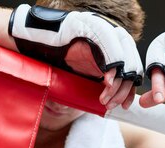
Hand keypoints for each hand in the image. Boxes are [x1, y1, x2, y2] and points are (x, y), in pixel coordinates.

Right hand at [9, 4, 143, 108]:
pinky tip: (107, 81)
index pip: (131, 64)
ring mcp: (100, 27)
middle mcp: (109, 34)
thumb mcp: (85, 74)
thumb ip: (102, 81)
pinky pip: (108, 43)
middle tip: (115, 104)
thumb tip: (118, 101)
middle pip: (131, 60)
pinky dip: (112, 64)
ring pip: (123, 54)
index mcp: (111, 46)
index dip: (131, 86)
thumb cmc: (57, 59)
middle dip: (126, 87)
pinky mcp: (88, 24)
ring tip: (105, 98)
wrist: (33, 44)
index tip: (125, 105)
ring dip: (118, 81)